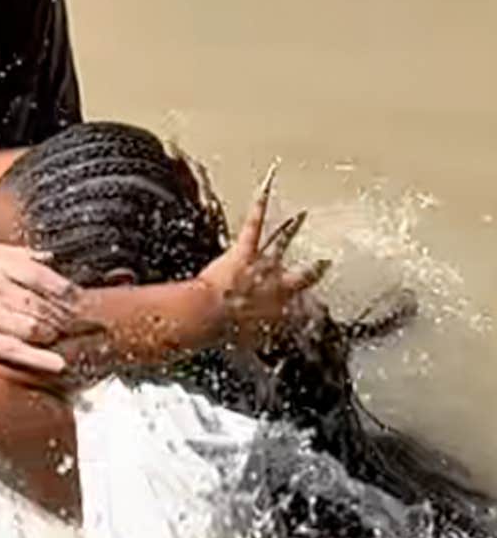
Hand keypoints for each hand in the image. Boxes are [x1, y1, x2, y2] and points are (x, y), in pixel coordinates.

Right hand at [0, 238, 80, 374]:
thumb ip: (14, 253)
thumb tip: (51, 256)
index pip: (44, 276)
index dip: (66, 292)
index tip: (77, 302)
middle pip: (42, 305)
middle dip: (61, 318)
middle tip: (73, 327)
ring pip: (30, 327)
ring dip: (50, 337)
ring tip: (56, 340)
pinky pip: (10, 348)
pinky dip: (38, 358)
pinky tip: (57, 364)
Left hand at [197, 163, 331, 352]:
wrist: (211, 318)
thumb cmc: (225, 335)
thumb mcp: (245, 349)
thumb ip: (254, 350)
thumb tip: (254, 358)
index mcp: (280, 313)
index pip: (303, 309)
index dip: (310, 309)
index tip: (317, 308)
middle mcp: (278, 288)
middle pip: (304, 275)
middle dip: (314, 269)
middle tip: (325, 261)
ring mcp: (264, 266)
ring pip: (284, 243)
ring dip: (294, 228)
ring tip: (304, 214)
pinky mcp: (247, 250)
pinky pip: (256, 222)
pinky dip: (263, 200)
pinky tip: (269, 180)